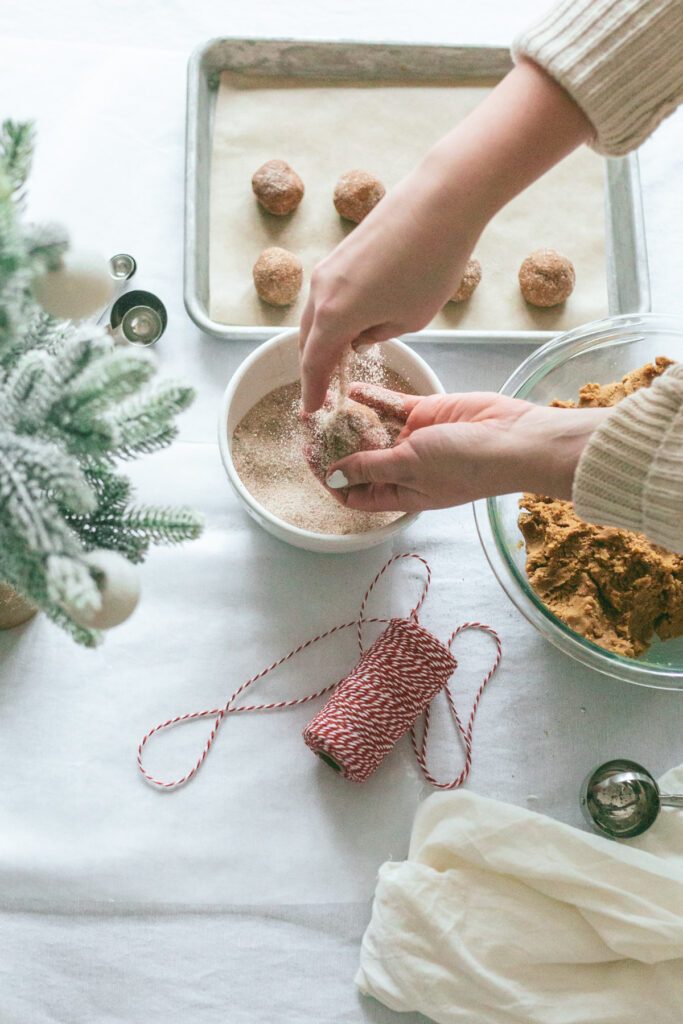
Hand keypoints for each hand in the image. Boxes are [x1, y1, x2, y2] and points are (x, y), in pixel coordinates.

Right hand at [298, 59, 591, 412]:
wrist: (440, 201)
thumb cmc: (431, 266)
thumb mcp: (411, 320)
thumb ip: (379, 335)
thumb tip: (362, 335)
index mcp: (334, 317)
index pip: (314, 365)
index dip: (313, 391)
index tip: (311, 412)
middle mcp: (321, 292)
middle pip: (308, 340)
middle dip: (314, 367)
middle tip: (322, 390)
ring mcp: (328, 268)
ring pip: (317, 314)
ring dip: (324, 338)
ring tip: (339, 358)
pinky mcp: (342, 251)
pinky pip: (329, 294)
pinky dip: (334, 314)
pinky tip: (355, 322)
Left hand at [324, 386, 610, 511]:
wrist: (514, 438)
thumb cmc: (466, 463)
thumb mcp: (408, 467)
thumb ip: (368, 467)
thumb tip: (333, 477)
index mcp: (402, 494)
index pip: (356, 494)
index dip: (331, 481)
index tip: (309, 461)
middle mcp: (405, 468)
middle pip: (360, 460)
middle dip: (335, 448)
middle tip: (309, 430)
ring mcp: (415, 439)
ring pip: (373, 429)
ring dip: (351, 420)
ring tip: (324, 408)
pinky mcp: (426, 412)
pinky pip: (392, 404)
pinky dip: (372, 397)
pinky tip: (351, 389)